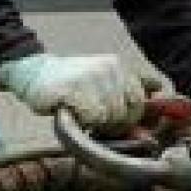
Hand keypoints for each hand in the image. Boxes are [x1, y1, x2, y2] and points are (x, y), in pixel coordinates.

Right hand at [0, 52, 162, 128]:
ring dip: (99, 124)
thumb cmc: (70, 84)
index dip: (134, 115)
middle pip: (130, 111)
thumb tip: (157, 99)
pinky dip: (85, 122)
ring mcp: (94, 78)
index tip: (119, 118)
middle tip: (96, 119)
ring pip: (113, 117)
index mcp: (120, 66)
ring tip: (83, 114)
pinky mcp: (76, 89)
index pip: (143, 98)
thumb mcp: (103, 80)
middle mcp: (111, 69)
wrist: (34, 73)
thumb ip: (129, 89)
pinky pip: (94, 117)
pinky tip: (74, 113)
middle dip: (117, 122)